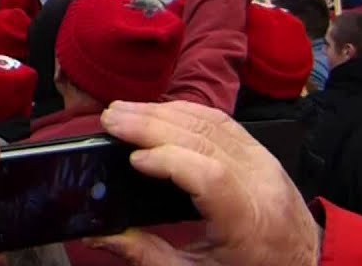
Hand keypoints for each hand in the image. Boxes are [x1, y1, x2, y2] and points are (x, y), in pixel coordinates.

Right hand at [91, 101, 319, 265]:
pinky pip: (223, 121)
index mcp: (248, 223)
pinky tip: (157, 110)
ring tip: (123, 111)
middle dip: (152, 124)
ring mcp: (265, 163)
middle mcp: (261, 185)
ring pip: (212, 122)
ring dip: (163, 111)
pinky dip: (186, 111)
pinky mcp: (262, 152)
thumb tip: (97, 235)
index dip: (168, 159)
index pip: (209, 175)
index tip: (133, 160)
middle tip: (111, 119)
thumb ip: (146, 254)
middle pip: (204, 140)